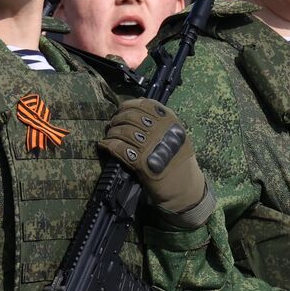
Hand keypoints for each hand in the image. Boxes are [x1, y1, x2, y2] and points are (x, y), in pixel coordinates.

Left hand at [102, 98, 211, 222]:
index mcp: (170, 121)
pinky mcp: (141, 161)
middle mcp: (161, 130)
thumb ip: (161, 122)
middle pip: (130, 116)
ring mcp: (151, 146)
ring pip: (122, 131)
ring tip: (110, 136)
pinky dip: (108, 145)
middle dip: (117, 119)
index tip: (122, 109)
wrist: (183, 186)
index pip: (145, 104)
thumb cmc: (179, 160)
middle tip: (113, 124)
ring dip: (111, 133)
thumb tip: (137, 109)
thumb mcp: (177, 136)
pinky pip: (118, 148)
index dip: (129, 105)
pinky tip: (105, 145)